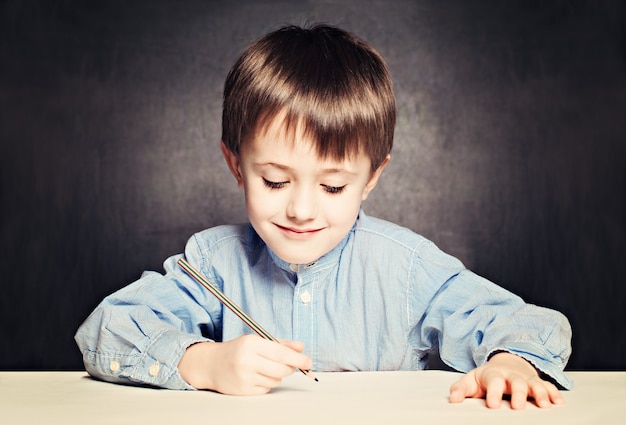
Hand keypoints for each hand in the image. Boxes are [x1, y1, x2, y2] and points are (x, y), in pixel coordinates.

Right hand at [178, 334, 311, 394]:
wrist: (211, 364)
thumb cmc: (237, 350)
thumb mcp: (257, 340)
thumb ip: (281, 343)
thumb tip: (301, 347)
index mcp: (251, 343)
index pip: (281, 352)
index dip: (298, 358)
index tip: (309, 362)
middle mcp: (247, 360)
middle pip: (282, 369)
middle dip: (290, 368)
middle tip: (289, 364)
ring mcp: (244, 377)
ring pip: (276, 380)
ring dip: (277, 375)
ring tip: (265, 368)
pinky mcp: (243, 390)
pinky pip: (267, 389)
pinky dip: (267, 383)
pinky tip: (256, 376)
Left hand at [449, 352, 563, 408]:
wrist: (506, 363)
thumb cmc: (488, 377)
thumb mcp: (472, 380)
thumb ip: (461, 389)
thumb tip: (452, 399)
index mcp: (494, 375)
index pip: (493, 381)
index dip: (493, 392)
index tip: (492, 404)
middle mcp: (512, 376)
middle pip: (516, 383)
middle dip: (518, 394)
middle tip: (518, 407)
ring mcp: (526, 379)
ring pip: (535, 384)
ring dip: (540, 394)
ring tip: (544, 405)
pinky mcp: (538, 383)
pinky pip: (548, 386)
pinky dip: (554, 394)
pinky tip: (558, 402)